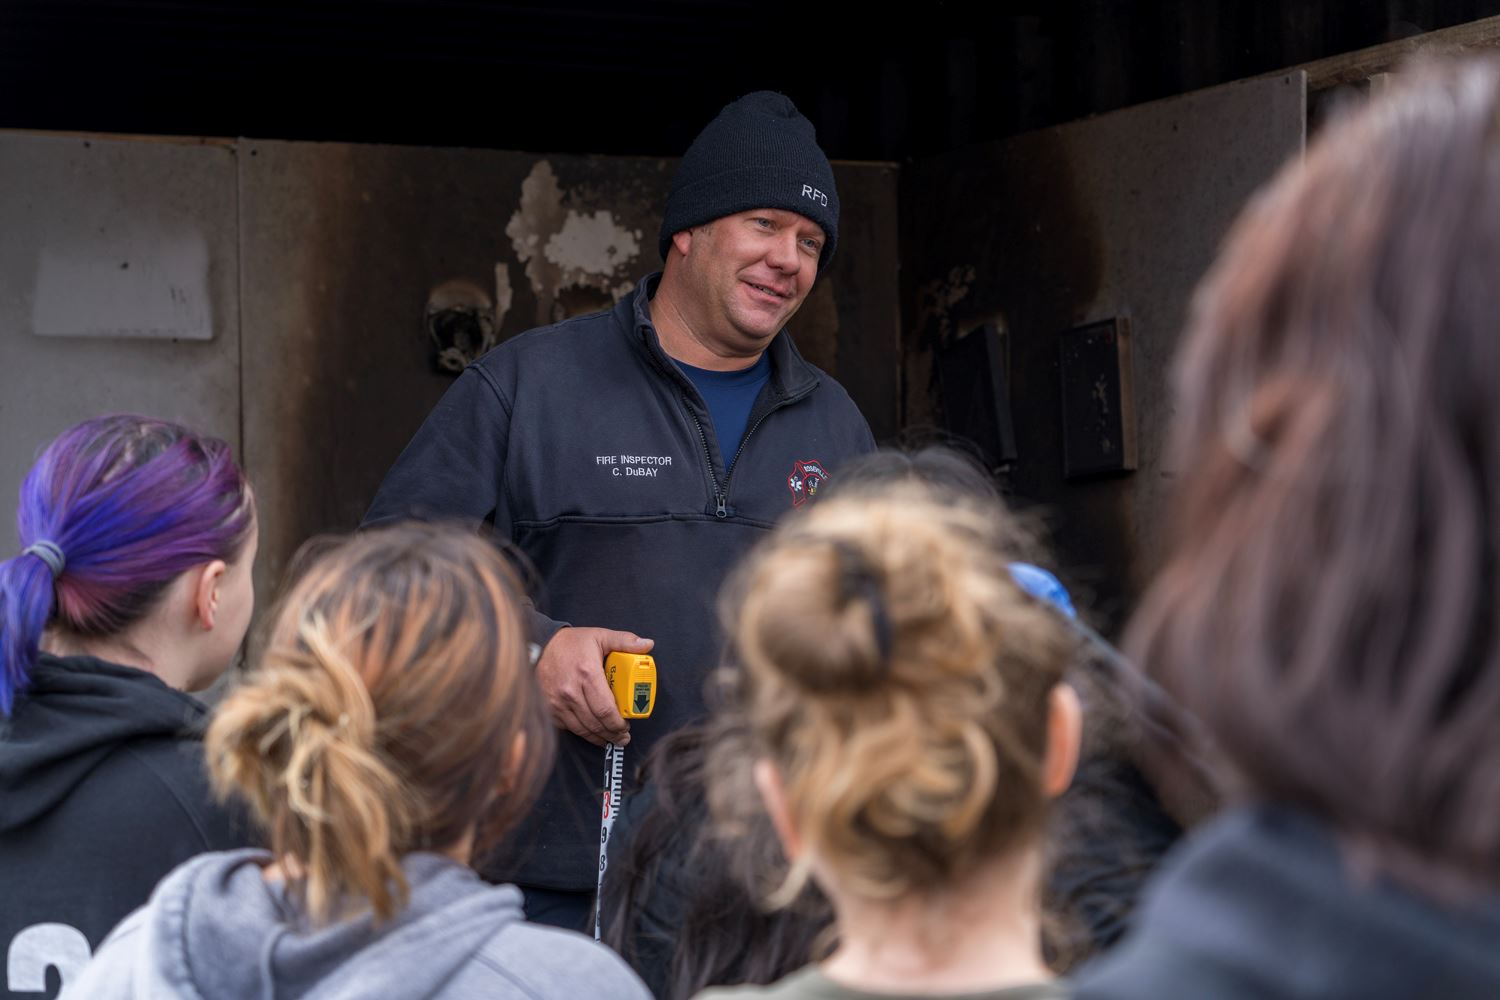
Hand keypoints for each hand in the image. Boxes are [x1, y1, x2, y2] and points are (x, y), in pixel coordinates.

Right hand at [535, 627, 653, 745]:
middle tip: (623, 737)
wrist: (539, 646)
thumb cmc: (571, 643)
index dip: (618, 724)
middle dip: (612, 734)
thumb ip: (625, 641)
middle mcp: (570, 691)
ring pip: (582, 729)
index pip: (606, 709)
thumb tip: (648, 644)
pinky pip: (568, 727)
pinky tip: (592, 732)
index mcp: (587, 674)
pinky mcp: (549, 708)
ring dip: (599, 737)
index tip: (627, 726)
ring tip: (610, 738)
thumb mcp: (600, 636)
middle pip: (596, 723)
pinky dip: (582, 732)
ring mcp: (558, 702)